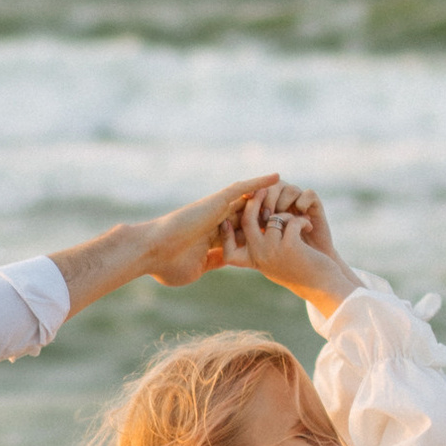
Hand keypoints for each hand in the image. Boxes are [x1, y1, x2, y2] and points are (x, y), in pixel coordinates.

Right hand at [143, 175, 284, 288]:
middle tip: (294, 209)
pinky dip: (259, 182)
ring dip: (269, 194)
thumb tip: (225, 262)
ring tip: (290, 188)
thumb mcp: (198, 269)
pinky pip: (242, 189)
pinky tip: (276, 177)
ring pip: (248, 199)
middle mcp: (217, 221)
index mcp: (213, 239)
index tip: (280, 236)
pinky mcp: (216, 202)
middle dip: (270, 212)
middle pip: (249, 214)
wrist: (151, 252)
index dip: (260, 233)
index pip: (241, 234)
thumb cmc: (167, 266)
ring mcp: (216, 210)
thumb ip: (213, 263)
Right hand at [222, 187, 359, 314]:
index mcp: (254, 261)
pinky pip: (290, 220)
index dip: (226, 232)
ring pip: (273, 217)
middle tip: (264, 190)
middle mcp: (260, 257)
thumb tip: (254, 222)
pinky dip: (301, 220)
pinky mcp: (289, 246)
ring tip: (299, 221)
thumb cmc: (300, 271)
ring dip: (288, 214)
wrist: (322, 285)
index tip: (228, 218)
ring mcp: (273, 251)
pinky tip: (308, 226)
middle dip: (254, 201)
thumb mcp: (275, 262)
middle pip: (247, 221)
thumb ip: (262, 248)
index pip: (229, 250)